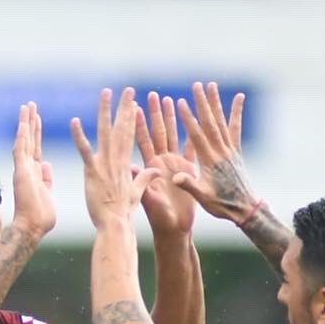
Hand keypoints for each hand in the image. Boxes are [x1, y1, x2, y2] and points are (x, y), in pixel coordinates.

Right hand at [10, 102, 56, 240]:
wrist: (33, 228)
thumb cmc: (42, 218)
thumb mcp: (49, 194)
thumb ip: (47, 179)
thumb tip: (47, 165)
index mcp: (36, 174)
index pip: (36, 149)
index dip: (37, 133)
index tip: (37, 119)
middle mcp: (27, 168)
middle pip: (29, 140)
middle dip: (30, 122)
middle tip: (30, 105)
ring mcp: (23, 168)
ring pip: (24, 140)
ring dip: (26, 122)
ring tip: (27, 106)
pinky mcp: (21, 170)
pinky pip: (21, 147)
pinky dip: (22, 133)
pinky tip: (23, 119)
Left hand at [70, 87, 153, 228]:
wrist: (115, 225)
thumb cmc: (124, 213)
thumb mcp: (138, 193)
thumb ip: (145, 178)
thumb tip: (157, 170)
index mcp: (125, 164)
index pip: (130, 136)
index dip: (132, 118)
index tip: (134, 102)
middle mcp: (116, 160)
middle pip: (122, 128)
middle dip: (125, 107)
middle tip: (128, 90)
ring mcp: (104, 164)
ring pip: (105, 132)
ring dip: (105, 111)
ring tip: (106, 92)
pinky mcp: (92, 172)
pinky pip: (84, 151)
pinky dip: (79, 136)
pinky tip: (74, 121)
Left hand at [135, 91, 196, 237]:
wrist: (174, 230)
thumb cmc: (159, 218)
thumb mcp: (148, 200)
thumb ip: (140, 183)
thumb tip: (130, 167)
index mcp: (149, 167)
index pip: (142, 140)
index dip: (138, 123)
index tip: (134, 105)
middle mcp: (160, 162)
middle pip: (157, 132)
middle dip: (154, 113)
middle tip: (151, 94)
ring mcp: (174, 165)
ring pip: (172, 136)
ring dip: (170, 118)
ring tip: (168, 99)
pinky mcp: (187, 171)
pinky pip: (191, 148)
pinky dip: (192, 134)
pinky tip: (194, 119)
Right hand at [172, 82, 256, 223]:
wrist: (243, 208)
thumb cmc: (220, 205)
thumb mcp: (202, 198)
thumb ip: (189, 185)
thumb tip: (175, 177)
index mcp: (209, 161)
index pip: (197, 135)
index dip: (188, 118)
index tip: (180, 102)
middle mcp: (220, 151)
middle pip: (210, 123)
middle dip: (202, 103)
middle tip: (196, 85)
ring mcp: (229, 149)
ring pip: (221, 121)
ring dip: (215, 102)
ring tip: (211, 85)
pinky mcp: (236, 150)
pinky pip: (235, 127)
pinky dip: (236, 112)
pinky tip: (239, 97)